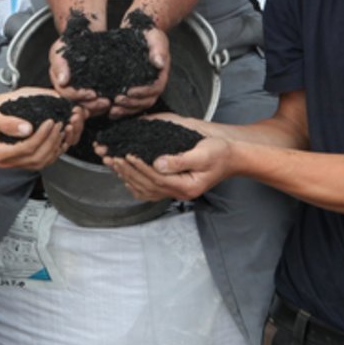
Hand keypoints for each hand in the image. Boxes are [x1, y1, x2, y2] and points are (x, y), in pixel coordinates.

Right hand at [0, 89, 84, 170]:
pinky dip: (52, 151)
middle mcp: (7, 162)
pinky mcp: (19, 158)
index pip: (27, 148)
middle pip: (37, 158)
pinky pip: (39, 160)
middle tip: (60, 124)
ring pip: (41, 162)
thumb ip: (7, 122)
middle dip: (52, 141)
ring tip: (62, 130)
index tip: (51, 121)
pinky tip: (59, 139)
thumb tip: (27, 128)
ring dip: (55, 147)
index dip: (42, 135)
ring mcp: (13, 162)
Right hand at [47, 36, 111, 116]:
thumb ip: (59, 64)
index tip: (92, 95)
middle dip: (91, 106)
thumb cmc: (70, 42)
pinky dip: (102, 105)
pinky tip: (112, 103)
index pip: (66, 94)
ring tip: (109, 103)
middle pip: (77, 103)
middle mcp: (68, 88)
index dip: (78, 96)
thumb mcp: (60, 49)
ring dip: (97, 107)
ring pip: (86, 105)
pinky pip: (94, 102)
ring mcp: (80, 90)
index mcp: (59, 81)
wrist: (84, 35)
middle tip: (105, 103)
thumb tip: (63, 81)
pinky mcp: (91, 89)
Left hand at [98, 114, 228, 201]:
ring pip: (144, 189)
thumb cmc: (220, 152)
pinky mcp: (173, 185)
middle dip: (127, 170)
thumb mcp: (203, 153)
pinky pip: (149, 189)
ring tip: (113, 162)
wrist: (232, 156)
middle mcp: (179, 192)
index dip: (139, 166)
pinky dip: (134, 182)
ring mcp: (175, 191)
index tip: (126, 154)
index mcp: (186, 186)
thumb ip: (180, 160)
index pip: (156, 178)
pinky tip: (124, 174)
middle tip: (111, 157)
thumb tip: (158, 163)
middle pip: (146, 184)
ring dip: (126, 175)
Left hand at [110, 24, 169, 117]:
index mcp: (160, 75)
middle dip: (132, 104)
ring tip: (112, 111)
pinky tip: (110, 112)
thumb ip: (159, 50)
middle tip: (117, 102)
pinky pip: (129, 103)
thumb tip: (160, 63)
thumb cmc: (149, 34)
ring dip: (125, 110)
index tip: (130, 92)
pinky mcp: (132, 88)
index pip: (155, 89)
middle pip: (146, 101)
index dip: (143, 92)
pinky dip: (121, 110)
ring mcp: (143, 88)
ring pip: (138, 105)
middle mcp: (153, 84)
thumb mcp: (155, 38)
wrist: (140, 31)